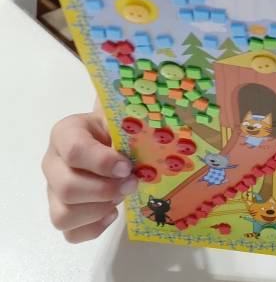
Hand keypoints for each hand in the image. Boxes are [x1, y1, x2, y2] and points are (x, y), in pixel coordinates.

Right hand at [42, 112, 137, 242]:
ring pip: (63, 216)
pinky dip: (94, 228)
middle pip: (67, 188)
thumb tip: (147, 141)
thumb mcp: (118, 119)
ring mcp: (53, 191)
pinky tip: (112, 212)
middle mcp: (52, 163)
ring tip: (119, 196)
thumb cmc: (112, 128)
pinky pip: (70, 233)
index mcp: (64, 133)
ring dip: (98, 210)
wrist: (105, 137)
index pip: (74, 151)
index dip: (103, 162)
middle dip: (105, 190)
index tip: (127, 167)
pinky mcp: (61, 212)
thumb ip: (126, 127)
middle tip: (131, 184)